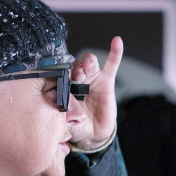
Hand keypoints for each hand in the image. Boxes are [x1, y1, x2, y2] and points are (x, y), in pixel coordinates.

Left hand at [67, 36, 123, 150]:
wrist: (92, 134)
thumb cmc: (76, 125)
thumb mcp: (65, 119)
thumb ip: (62, 110)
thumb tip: (59, 102)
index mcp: (63, 85)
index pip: (60, 73)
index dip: (59, 71)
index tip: (58, 75)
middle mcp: (77, 79)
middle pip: (74, 65)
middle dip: (73, 67)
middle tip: (74, 76)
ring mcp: (92, 78)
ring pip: (89, 62)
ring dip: (87, 61)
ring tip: (86, 67)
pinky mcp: (106, 81)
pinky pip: (112, 64)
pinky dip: (115, 52)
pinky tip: (117, 41)